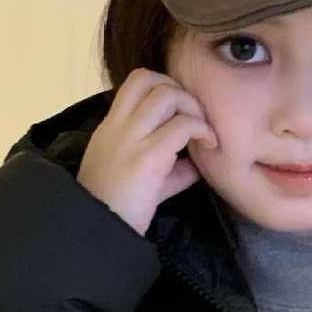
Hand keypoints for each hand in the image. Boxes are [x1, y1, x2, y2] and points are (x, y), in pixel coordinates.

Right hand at [78, 67, 218, 236]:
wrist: (100, 233)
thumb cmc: (117, 211)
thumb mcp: (140, 181)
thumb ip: (168, 168)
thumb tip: (195, 165)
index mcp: (110, 128)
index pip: (136, 82)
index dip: (164, 86)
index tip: (181, 111)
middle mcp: (117, 126)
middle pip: (149, 79)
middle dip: (180, 91)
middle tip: (196, 118)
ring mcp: (130, 139)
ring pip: (166, 95)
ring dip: (192, 107)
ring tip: (203, 131)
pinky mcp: (148, 157)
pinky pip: (182, 126)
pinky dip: (202, 129)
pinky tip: (210, 145)